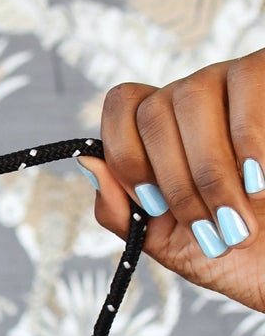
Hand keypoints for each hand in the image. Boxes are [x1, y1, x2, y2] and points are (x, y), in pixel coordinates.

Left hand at [79, 49, 264, 313]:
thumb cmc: (240, 252)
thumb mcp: (171, 244)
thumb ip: (123, 212)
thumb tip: (88, 163)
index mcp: (163, 131)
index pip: (122, 104)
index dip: (126, 154)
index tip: (152, 205)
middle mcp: (195, 98)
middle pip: (153, 109)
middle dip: (175, 181)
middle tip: (210, 230)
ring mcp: (235, 83)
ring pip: (191, 95)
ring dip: (210, 170)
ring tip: (239, 222)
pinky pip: (247, 85)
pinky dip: (249, 141)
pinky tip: (259, 181)